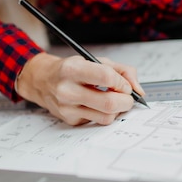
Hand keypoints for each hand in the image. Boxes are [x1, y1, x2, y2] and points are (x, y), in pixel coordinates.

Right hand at [15, 52, 144, 124]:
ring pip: (106, 117)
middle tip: (127, 97)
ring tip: (114, 100)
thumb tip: (138, 90)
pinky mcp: (70, 120)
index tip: (125, 84)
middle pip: (109, 103)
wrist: (43, 81)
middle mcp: (67, 90)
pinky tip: (98, 104)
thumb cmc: (71, 69)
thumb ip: (122, 71)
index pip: (107, 77)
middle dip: (126, 101)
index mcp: (72, 70)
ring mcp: (67, 108)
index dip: (122, 82)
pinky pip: (98, 121)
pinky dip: (104, 114)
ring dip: (118, 110)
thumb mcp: (94, 60)